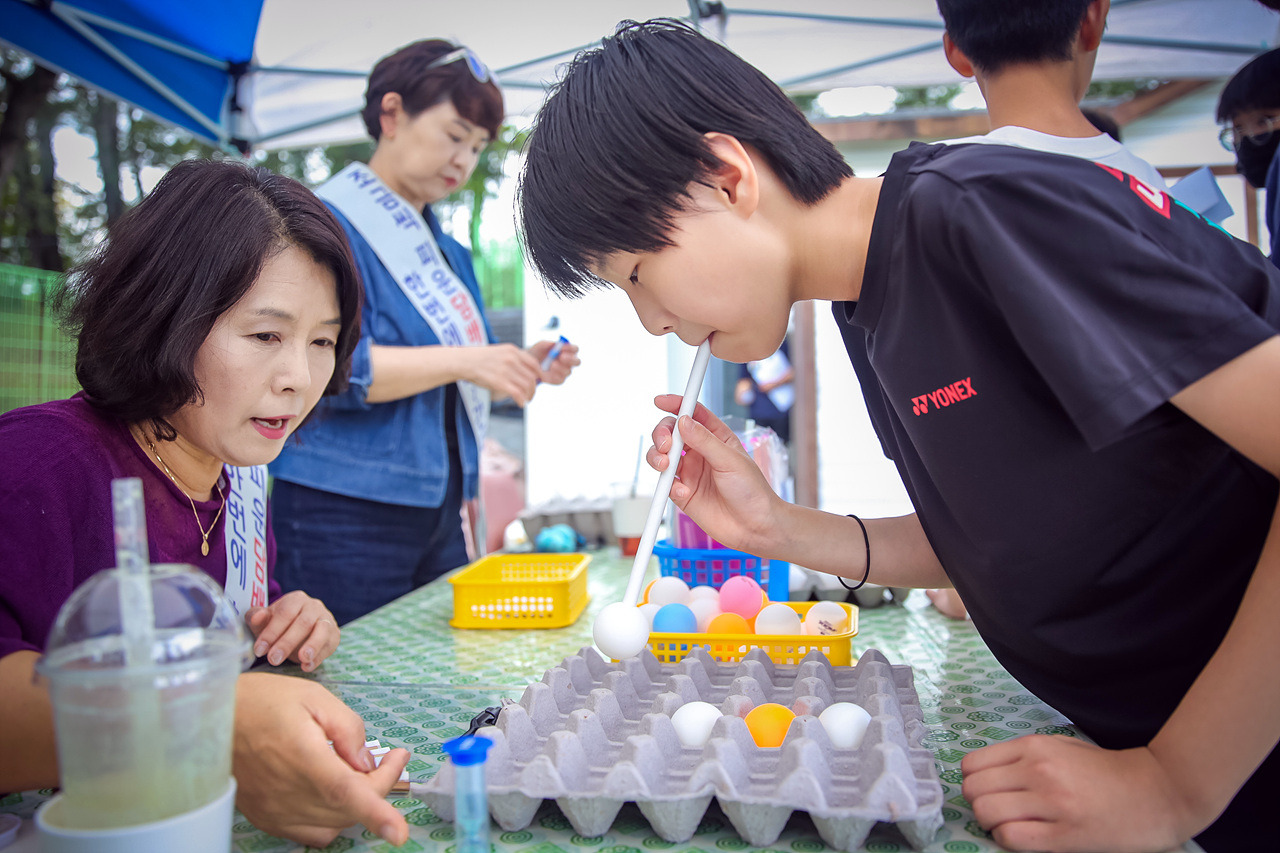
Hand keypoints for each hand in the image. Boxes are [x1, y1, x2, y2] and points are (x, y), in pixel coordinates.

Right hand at [233, 672, 410, 847]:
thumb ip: (348, 729)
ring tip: (359, 770)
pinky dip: (332, 818)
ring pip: (334, 822)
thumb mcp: (314, 697)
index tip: (399, 831)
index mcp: (303, 756)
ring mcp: (275, 810)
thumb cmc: (263, 701)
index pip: (345, 793)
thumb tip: (367, 762)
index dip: (376, 813)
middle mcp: (287, 791)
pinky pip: (311, 832)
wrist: (211, 718)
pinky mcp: (266, 818)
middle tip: (389, 758)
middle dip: (380, 784)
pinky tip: (334, 791)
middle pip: (348, 807)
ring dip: (357, 802)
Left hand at [245, 591, 339, 671]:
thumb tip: (256, 616)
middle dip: (287, 643)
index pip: (285, 613)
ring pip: (322, 630)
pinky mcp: (334, 635)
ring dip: (312, 646)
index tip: (259, 650)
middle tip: (273, 659)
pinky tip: (307, 666)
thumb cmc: (278, 625)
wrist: (297, 632)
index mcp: (296, 599)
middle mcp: (314, 606)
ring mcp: (326, 620)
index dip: (271, 631)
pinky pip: (329, 645)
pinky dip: (319, 657)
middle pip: (303, 623)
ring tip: (302, 658)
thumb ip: (256, 617)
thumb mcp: (264, 621)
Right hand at [461, 343, 542, 405]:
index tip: (538, 381)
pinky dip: (522, 400)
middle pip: (532, 377)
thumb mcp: (499, 352)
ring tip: (526, 400)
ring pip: (527, 385)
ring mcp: (506, 370)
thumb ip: (513, 359)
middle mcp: (512, 359)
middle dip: (534, 388)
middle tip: (531, 395)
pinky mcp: (500, 381)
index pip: (534, 364)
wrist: (463, 361)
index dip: (539, 374)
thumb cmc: (480, 359)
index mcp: (513, 350)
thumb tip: (525, 372)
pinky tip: (521, 404)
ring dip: (529, 395)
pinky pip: (517, 393)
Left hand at [528, 338, 579, 384]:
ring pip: (568, 371)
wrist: (529, 365)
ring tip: (552, 364)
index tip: (562, 347)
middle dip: (571, 359)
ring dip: (561, 368)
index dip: (571, 348)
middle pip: (577, 362)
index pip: (575, 349)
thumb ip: (546, 343)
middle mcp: (569, 362)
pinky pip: (560, 380)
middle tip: (562, 357)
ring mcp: (564, 372)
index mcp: (567, 351)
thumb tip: (554, 344)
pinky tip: (547, 373)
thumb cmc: (537, 353)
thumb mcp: (539, 346)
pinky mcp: (559, 380)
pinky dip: (554, 376)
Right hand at [648, 394, 782, 554]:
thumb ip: (705, 441)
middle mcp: (700, 453)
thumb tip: (682, 421)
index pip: (693, 414)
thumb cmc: (752, 491)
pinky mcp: (682, 493)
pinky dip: (667, 486)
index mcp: (716, 438)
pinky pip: (665, 484)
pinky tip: (683, 492)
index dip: (676, 404)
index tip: (660, 401)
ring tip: (664, 467)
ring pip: (661, 456)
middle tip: (665, 445)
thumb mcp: (730, 461)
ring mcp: (690, 473)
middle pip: (671, 433)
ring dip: (656, 457)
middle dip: (661, 435)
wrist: (755, 528)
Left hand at [962, 735, 1194, 851]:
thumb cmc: (1107, 771)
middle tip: (996, 810)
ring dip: (990, 823)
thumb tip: (986, 773)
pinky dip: (1006, 840)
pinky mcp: (1063, 835)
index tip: (986, 789)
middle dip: (977, 803)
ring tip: (1008, 824)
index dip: (973, 781)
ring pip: (986, 813)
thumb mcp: (1062, 747)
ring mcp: (1050, 803)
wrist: (1159, 792)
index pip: (972, 764)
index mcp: (1034, 747)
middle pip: (973, 790)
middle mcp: (1037, 771)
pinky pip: (1011, 838)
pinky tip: (1022, 837)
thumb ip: (1024, 756)